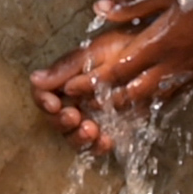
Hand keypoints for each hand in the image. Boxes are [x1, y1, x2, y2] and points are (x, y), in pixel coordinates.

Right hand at [29, 28, 134, 153]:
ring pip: (74, 136)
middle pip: (56, 120)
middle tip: (74, 116)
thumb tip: (35, 79)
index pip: (43, 95)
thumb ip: (66, 68)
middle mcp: (76, 100)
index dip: (43, 101)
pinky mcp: (112, 127)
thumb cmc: (125, 47)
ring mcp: (93, 116)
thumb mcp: (95, 52)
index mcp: (67, 80)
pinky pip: (98, 145)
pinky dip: (98, 146)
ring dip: (78, 137)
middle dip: (62, 122)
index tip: (54, 102)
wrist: (157, 54)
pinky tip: (106, 140)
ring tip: (91, 130)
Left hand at [47, 0, 192, 108]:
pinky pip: (168, 97)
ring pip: (149, 100)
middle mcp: (172, 64)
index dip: (92, 80)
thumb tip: (100, 8)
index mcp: (161, 42)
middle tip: (79, 105)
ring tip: (102, 111)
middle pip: (130, 93)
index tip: (69, 86)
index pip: (118, 69)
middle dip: (102, 100)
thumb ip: (134, 2)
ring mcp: (186, 74)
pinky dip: (149, 105)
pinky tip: (140, 105)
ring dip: (123, 107)